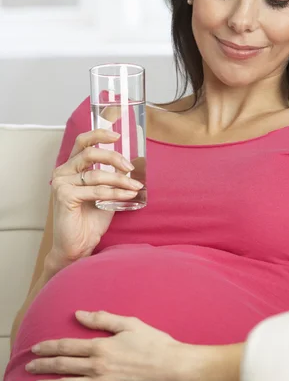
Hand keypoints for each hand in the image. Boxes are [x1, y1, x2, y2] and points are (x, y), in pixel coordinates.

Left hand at [25, 311, 185, 380]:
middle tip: (28, 366)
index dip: (48, 347)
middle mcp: (97, 366)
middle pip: (62, 366)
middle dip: (42, 366)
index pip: (67, 346)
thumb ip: (103, 319)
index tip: (36, 348)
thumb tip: (79, 314)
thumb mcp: (130, 324)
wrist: (174, 371)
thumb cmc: (155, 344)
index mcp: (102, 346)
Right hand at [47, 130, 143, 274]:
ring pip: (96, 173)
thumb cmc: (90, 221)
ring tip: (135, 186)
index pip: (82, 142)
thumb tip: (132, 166)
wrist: (78, 246)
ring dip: (120, 179)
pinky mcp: (64, 196)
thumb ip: (112, 178)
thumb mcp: (106, 193)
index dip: (99, 134)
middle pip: (89, 152)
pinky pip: (96, 190)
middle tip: (130, 167)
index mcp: (71, 167)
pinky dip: (115, 192)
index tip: (117, 135)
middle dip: (114, 157)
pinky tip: (128, 195)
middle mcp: (63, 172)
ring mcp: (61, 183)